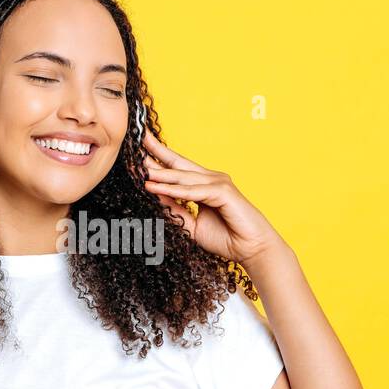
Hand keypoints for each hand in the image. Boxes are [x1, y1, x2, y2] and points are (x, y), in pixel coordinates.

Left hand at [141, 130, 283, 266]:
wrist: (251, 250)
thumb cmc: (226, 239)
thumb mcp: (191, 224)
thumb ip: (175, 209)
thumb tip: (153, 193)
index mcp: (204, 184)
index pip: (177, 167)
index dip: (158, 157)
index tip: (139, 147)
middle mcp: (211, 179)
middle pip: (179, 163)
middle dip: (157, 150)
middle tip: (137, 138)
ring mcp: (218, 183)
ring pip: (183, 177)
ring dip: (160, 173)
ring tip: (138, 166)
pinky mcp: (223, 192)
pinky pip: (193, 191)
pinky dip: (173, 190)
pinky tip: (154, 186)